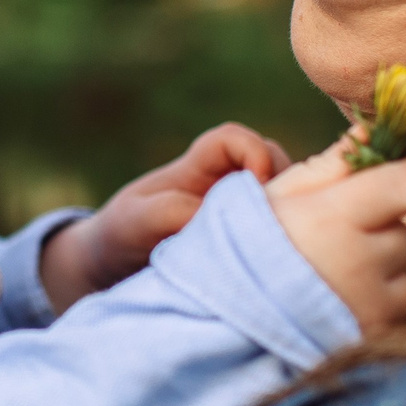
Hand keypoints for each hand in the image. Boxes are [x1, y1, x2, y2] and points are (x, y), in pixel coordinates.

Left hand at [39, 123, 290, 310]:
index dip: (253, 152)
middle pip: (273, 160)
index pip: (234, 138)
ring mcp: (241, 207)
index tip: (255, 186)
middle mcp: (226, 180)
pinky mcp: (252, 237)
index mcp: (198, 166)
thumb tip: (226, 221)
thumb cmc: (123, 234)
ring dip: (290, 214)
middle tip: (277, 223)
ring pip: (286, 193)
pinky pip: (283, 226)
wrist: (116, 267)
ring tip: (277, 246)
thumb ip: (172, 213)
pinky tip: (279, 262)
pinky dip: (288, 238)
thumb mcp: (135, 221)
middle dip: (283, 185)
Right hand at [263, 140, 405, 331]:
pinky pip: (395, 298)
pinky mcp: (379, 329)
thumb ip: (335, 162)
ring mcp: (374, 300)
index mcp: (336, 216)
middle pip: (401, 227)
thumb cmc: (248, 245)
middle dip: (380, 224)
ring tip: (328, 270)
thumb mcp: (282, 194)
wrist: (229, 322)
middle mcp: (363, 260)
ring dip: (378, 261)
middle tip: (333, 234)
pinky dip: (376, 294)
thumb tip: (374, 128)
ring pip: (400, 264)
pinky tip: (336, 296)